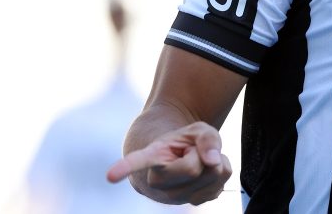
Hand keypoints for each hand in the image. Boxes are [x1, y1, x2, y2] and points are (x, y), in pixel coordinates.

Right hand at [106, 121, 231, 205]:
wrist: (181, 159)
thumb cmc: (185, 143)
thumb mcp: (197, 129)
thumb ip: (207, 138)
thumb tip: (213, 160)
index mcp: (151, 159)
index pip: (138, 162)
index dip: (124, 168)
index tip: (110, 176)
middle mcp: (158, 183)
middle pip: (195, 169)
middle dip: (202, 153)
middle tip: (191, 150)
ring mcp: (175, 197)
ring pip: (213, 177)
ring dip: (215, 162)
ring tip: (197, 160)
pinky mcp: (194, 203)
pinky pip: (222, 185)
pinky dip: (221, 171)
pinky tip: (206, 171)